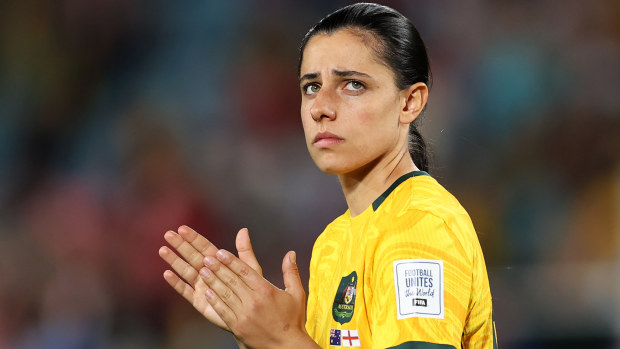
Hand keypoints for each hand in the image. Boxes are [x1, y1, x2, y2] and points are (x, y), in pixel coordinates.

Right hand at [159, 225, 261, 330]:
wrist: (250, 314)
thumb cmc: (250, 289)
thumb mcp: (249, 269)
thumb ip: (244, 250)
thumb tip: (244, 229)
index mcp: (219, 262)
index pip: (204, 247)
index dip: (193, 238)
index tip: (182, 228)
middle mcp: (207, 272)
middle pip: (192, 256)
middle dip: (180, 245)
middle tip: (168, 234)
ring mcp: (201, 286)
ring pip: (185, 271)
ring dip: (174, 261)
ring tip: (163, 250)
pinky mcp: (198, 301)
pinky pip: (185, 290)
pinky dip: (176, 283)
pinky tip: (167, 274)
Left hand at [199, 248, 319, 348]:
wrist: (287, 347)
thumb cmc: (292, 320)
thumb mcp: (296, 293)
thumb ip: (291, 272)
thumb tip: (291, 253)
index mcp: (266, 291)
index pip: (245, 272)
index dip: (231, 261)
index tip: (220, 252)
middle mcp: (254, 302)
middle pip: (232, 281)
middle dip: (218, 268)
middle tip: (207, 257)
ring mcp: (245, 315)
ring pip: (225, 294)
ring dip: (212, 281)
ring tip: (203, 271)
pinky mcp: (238, 327)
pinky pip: (223, 311)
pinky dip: (214, 301)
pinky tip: (207, 292)